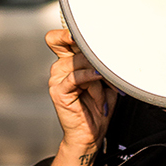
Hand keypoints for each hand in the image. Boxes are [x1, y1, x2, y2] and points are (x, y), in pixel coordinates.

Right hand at [45, 29, 116, 152]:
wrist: (91, 133)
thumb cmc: (99, 106)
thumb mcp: (104, 80)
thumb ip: (100, 63)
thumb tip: (109, 48)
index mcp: (67, 61)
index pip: (57, 38)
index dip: (67, 33)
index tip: (87, 33)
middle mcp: (59, 68)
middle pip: (72, 45)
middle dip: (94, 53)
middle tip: (109, 64)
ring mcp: (56, 79)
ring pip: (79, 62)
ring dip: (98, 76)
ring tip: (106, 92)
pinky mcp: (58, 92)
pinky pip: (76, 77)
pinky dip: (91, 77)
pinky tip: (100, 80)